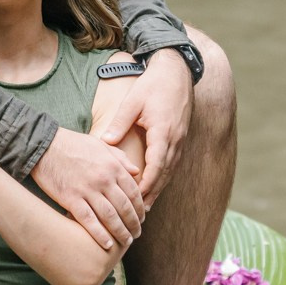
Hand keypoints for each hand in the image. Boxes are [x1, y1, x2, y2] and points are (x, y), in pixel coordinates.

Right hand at [32, 127, 144, 251]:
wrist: (44, 145)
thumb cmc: (72, 144)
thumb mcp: (100, 145)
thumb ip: (120, 158)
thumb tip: (137, 171)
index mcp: (113, 166)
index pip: (133, 192)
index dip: (139, 208)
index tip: (141, 218)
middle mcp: (104, 179)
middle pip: (125, 207)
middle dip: (133, 223)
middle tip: (136, 234)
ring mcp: (87, 190)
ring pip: (110, 217)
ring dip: (120, 232)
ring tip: (126, 242)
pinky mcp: (71, 199)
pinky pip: (89, 220)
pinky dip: (100, 234)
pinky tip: (107, 244)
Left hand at [92, 49, 192, 201]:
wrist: (177, 71)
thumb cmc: (153, 84)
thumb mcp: (132, 102)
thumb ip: (119, 124)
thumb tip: (104, 143)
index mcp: (163, 133)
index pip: (155, 167)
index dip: (146, 186)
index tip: (135, 201)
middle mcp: (175, 140)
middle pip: (164, 175)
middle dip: (152, 195)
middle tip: (138, 214)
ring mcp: (181, 140)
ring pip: (169, 172)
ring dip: (158, 189)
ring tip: (145, 207)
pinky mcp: (181, 138)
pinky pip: (172, 163)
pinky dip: (163, 177)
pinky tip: (154, 187)